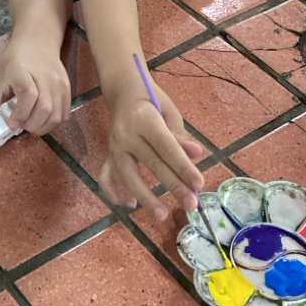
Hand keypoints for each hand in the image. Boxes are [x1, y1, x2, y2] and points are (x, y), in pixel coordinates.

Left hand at [0, 42, 70, 135]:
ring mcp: (59, 83)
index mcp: (22, 71)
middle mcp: (44, 77)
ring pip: (57, 115)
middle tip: (22, 125)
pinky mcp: (67, 88)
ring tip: (32, 124)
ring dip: (44, 127)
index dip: (21, 113)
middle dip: (32, 125)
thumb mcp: (1, 77)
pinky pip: (65, 113)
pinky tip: (44, 119)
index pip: (28, 95)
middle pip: (45, 108)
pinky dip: (54, 122)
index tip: (13, 123)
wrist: (37, 43)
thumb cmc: (15, 61)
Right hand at [99, 79, 203, 219]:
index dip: (183, 167)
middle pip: (152, 164)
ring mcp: (114, 145)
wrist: (122, 90)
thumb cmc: (151, 98)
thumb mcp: (169, 111)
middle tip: (191, 205)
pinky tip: (130, 204)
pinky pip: (106, 176)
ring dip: (146, 197)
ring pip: (128, 175)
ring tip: (162, 215)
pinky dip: (114, 192)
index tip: (199, 185)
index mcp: (144, 119)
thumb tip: (196, 155)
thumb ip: (180, 135)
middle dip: (174, 186)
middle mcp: (126, 134)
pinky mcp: (108, 153)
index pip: (167, 147)